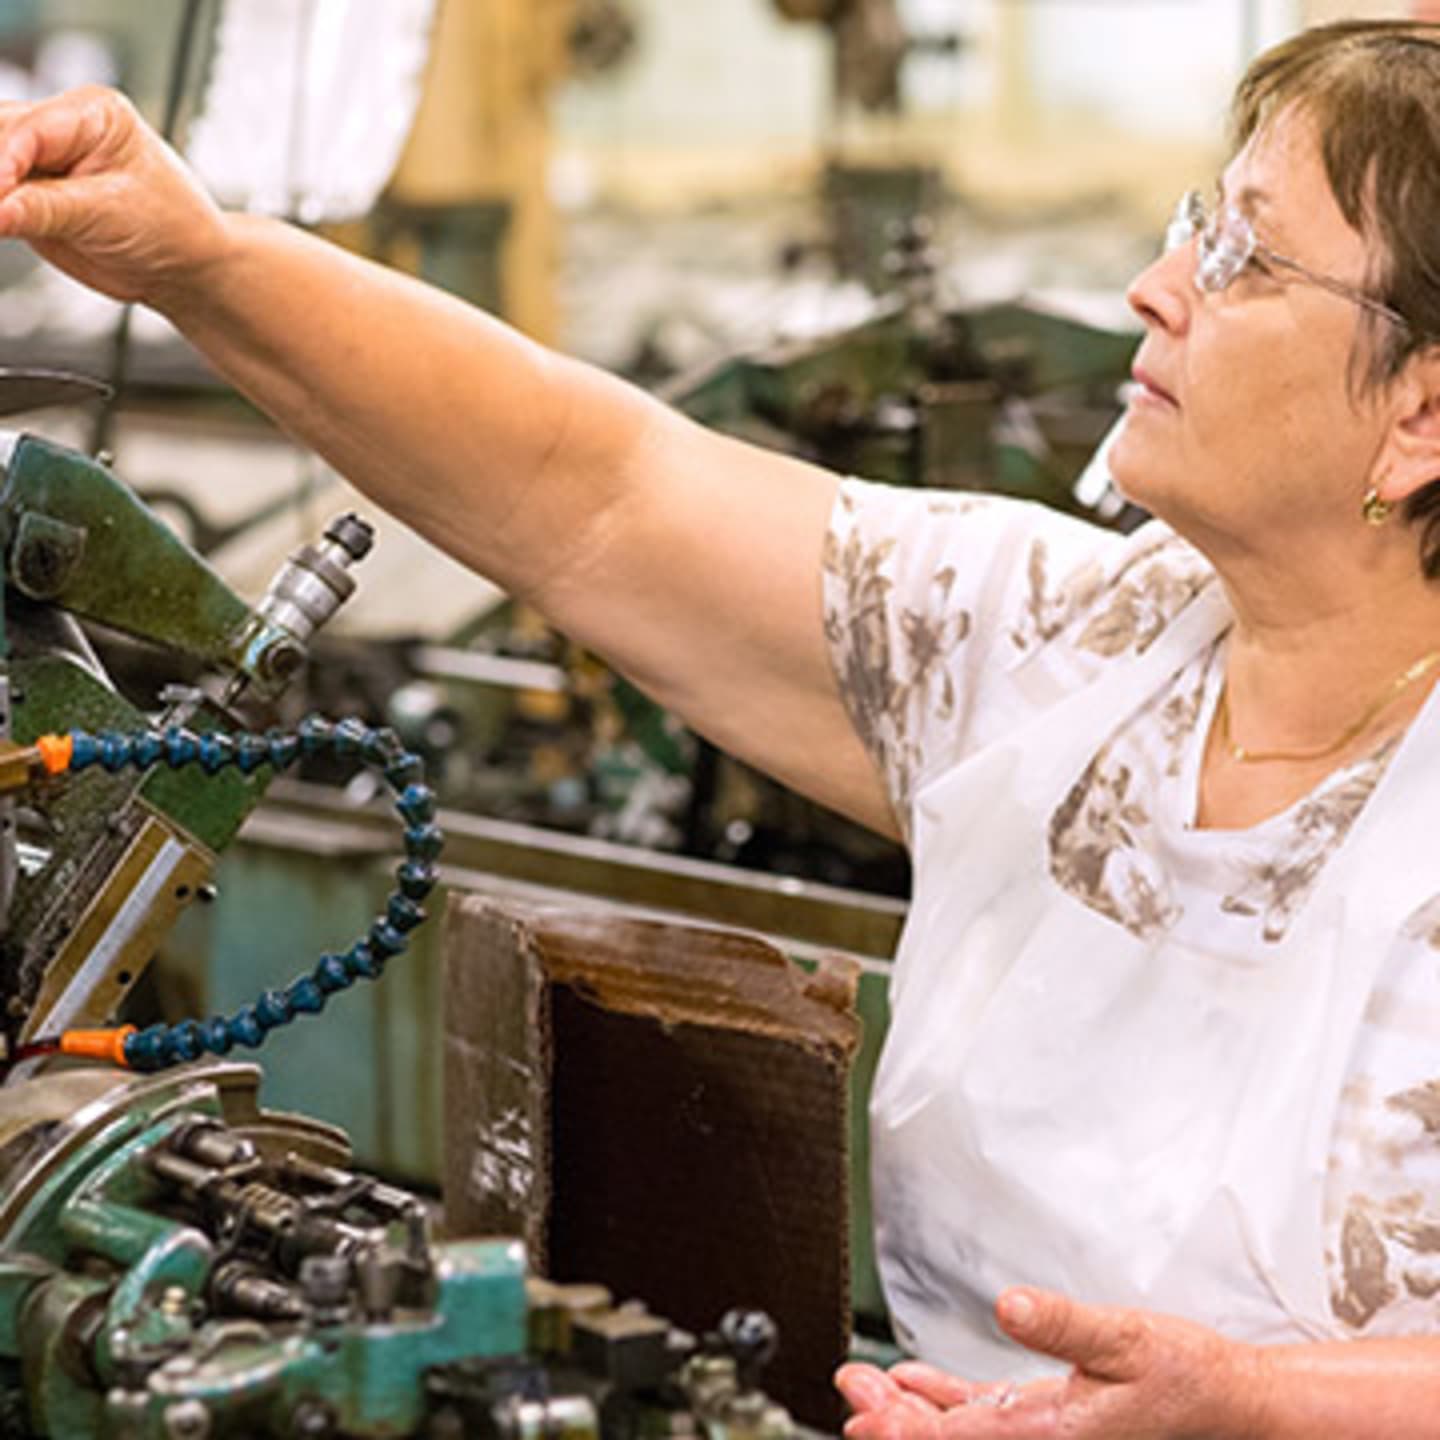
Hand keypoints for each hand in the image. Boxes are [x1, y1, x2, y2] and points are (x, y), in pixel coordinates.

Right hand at [0, 86, 231, 305]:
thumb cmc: (172, 229)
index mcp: (93, 113)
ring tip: (0, 218)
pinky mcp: (28, 195)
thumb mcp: (110, 215)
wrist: (186, 270)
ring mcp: (41, 161)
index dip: (3, 161)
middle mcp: (61, 128)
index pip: (30, 129)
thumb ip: (44, 210)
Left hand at [835, 1288, 1271, 1438]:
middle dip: (895, 1420)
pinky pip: (985, 1418)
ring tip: (864, 1386)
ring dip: (910, 1411)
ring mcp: (1044, 1434)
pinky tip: (913, 1385)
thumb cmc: (1187, 1376)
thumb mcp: (1126, 1337)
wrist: (1228, 1402)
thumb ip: (1063, 1324)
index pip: (964, 1437)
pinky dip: (945, 1404)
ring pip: (962, 1430)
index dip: (908, 1428)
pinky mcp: (1051, 1419)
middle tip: (851, 1390)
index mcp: (1055, 1434)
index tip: (863, 1410)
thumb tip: (1010, 1305)